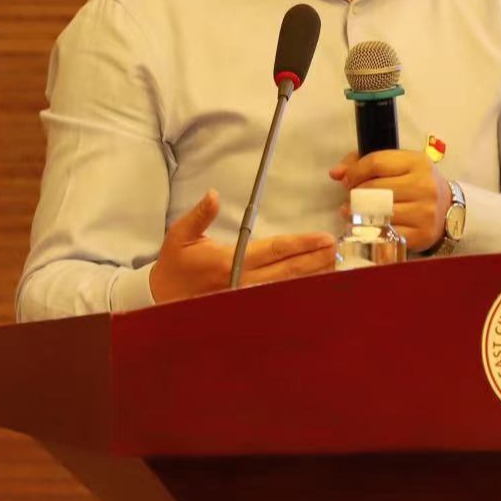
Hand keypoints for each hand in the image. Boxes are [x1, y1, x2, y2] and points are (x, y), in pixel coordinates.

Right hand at [148, 190, 337, 303]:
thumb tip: (213, 195)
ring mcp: (247, 296)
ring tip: (334, 262)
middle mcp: (243, 281)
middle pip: (288, 270)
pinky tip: (315, 281)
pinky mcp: (247, 305)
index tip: (322, 238)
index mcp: (230, 261)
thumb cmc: (175, 264)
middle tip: (338, 248)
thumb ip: (199, 215)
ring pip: (287, 286)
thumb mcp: (180, 234)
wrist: (162, 299)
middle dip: (315, 259)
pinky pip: (278, 297)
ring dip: (312, 275)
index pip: (274, 251)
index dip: (301, 244)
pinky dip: (299, 289)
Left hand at [329, 150, 449, 253]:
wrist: (446, 209)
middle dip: (356, 193)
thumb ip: (363, 162)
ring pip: (379, 212)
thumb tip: (336, 173)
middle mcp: (424, 186)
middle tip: (352, 197)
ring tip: (354, 212)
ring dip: (360, 213)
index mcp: (418, 162)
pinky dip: (372, 230)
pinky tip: (366, 226)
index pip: (376, 163)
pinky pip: (387, 232)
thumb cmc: (415, 183)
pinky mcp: (421, 234)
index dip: (355, 172)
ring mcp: (424, 212)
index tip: (347, 180)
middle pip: (375, 188)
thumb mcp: (397, 165)